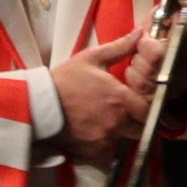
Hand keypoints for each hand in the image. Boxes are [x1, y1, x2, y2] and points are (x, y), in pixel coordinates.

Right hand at [53, 33, 147, 164]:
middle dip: (135, 123)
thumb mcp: (92, 58)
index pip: (149, 111)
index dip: (146, 108)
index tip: (138, 105)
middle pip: (140, 129)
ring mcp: (104, 138)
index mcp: (121, 99)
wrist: (38, 103)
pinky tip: (94, 136)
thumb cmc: (66, 78)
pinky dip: (104, 148)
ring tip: (106, 124)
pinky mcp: (91, 151)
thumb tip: (140, 32)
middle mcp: (117, 121)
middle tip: (124, 115)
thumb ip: (120, 47)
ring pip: (123, 141)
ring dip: (119, 135)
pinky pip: (107, 154)